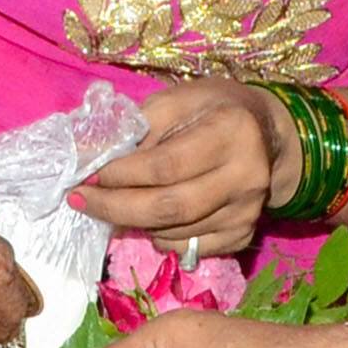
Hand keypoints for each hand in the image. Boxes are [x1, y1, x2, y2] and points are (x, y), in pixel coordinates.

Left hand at [70, 82, 291, 253]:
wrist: (265, 133)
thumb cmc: (212, 109)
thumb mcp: (176, 100)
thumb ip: (134, 126)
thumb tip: (87, 157)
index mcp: (231, 131)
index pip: (165, 165)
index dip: (121, 175)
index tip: (87, 175)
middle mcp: (246, 176)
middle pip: (170, 207)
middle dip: (116, 207)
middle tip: (81, 201)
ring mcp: (247, 211)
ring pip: (175, 232)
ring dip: (133, 223)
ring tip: (111, 205)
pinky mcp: (243, 235)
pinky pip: (188, 248)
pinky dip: (158, 237)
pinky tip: (146, 218)